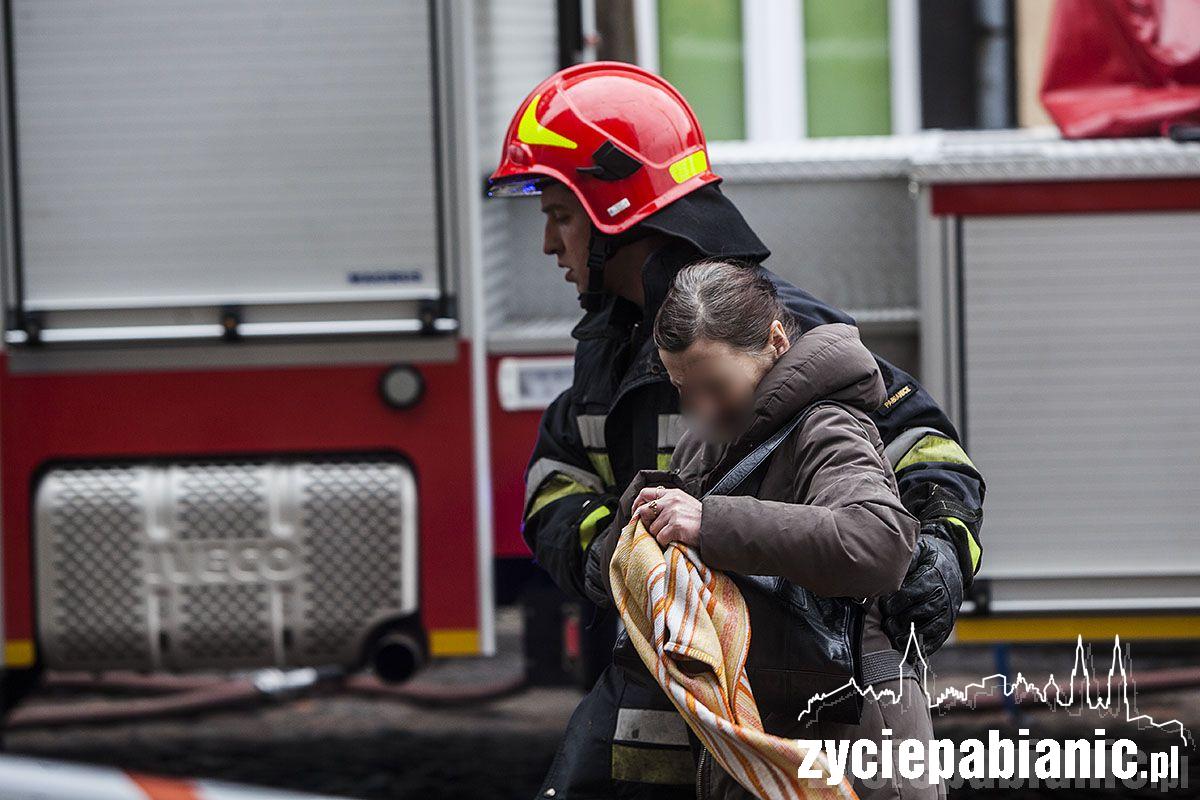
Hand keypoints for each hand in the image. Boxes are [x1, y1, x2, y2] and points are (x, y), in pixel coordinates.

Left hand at [632, 486, 701, 547]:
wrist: (716, 528)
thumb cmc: (700, 520)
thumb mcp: (684, 503)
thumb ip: (668, 504)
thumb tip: (647, 512)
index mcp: (672, 493)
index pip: (645, 493)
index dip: (637, 504)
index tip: (636, 513)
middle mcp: (671, 500)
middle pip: (644, 511)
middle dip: (646, 524)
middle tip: (654, 531)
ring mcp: (673, 513)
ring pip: (652, 528)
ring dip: (659, 536)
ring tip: (671, 536)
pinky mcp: (675, 526)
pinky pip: (660, 538)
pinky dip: (665, 543)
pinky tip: (675, 541)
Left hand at [879, 533, 963, 655]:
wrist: (953, 565)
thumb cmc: (930, 558)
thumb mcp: (920, 550)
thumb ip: (906, 557)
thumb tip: (891, 562)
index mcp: (934, 577)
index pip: (914, 593)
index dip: (897, 601)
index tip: (884, 604)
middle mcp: (942, 597)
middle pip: (920, 612)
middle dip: (900, 619)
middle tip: (885, 623)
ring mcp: (946, 612)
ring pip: (928, 628)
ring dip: (909, 635)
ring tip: (893, 636)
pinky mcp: (947, 625)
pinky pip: (936, 639)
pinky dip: (922, 646)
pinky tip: (908, 650)